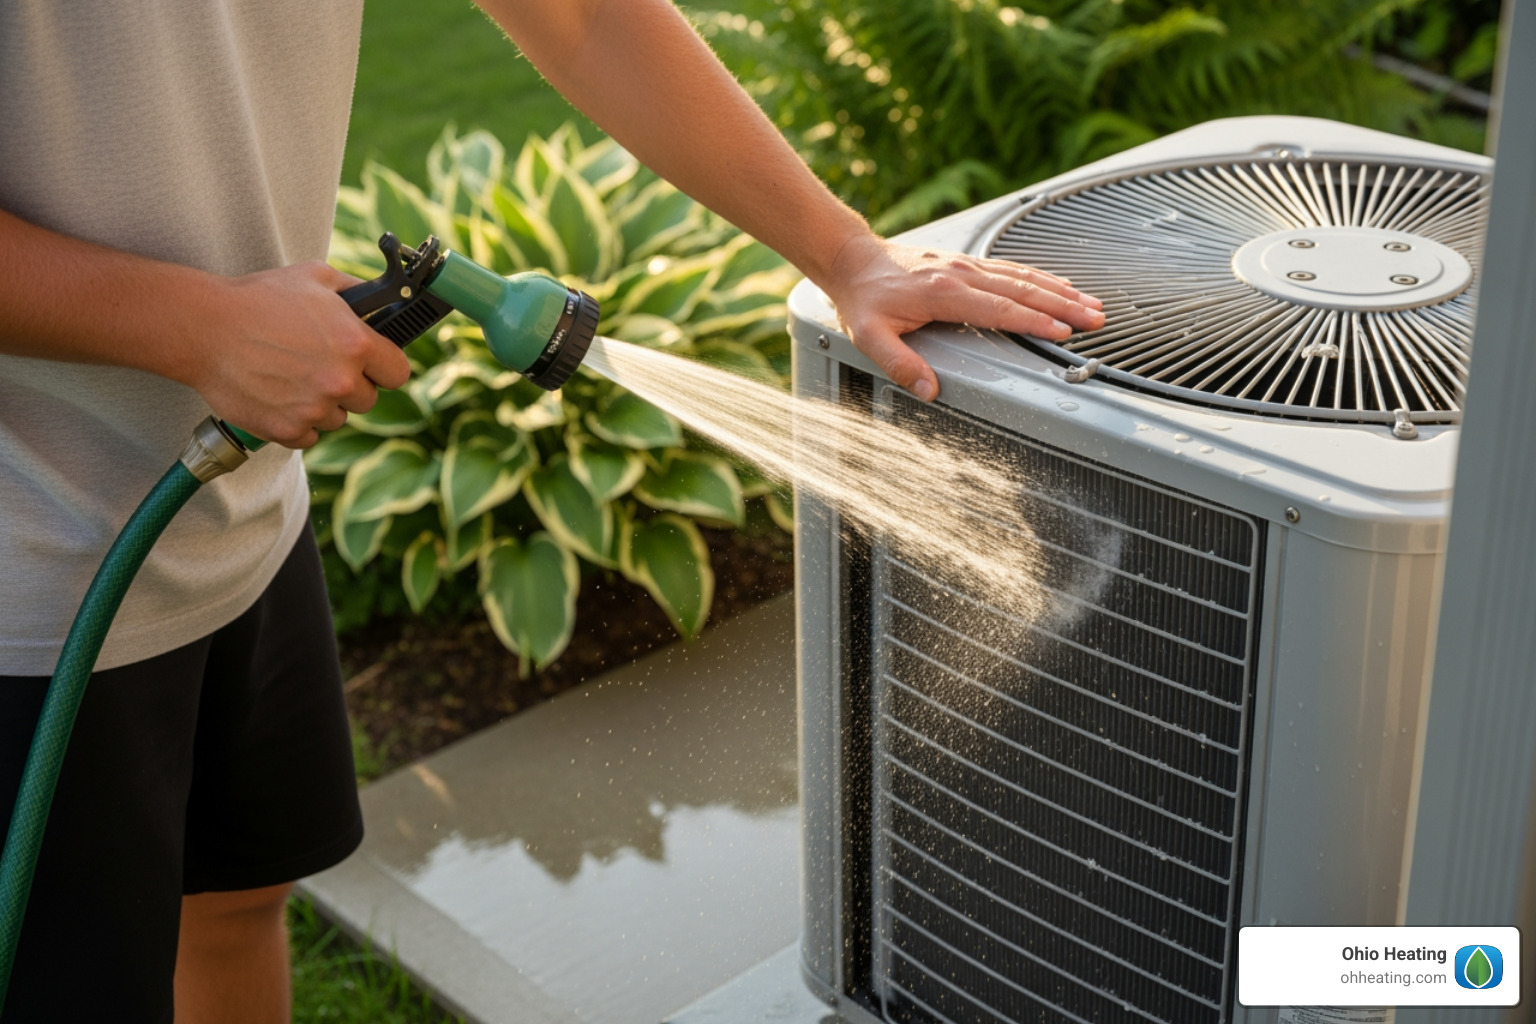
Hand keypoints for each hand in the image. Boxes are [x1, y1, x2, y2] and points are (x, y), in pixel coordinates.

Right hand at [183, 262, 412, 448]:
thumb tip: (383, 301)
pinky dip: (297, 422)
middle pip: (368, 398)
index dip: (385, 366)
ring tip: (292, 377)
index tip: (373, 364)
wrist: (203, 327)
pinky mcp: (287, 430)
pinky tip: (278, 396)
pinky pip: (309, 436)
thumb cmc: (258, 298)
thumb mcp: (315, 277)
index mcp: (356, 345)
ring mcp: (314, 409)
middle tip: (320, 365)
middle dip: (350, 385)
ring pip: (337, 419)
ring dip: (322, 404)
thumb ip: (357, 291)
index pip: (399, 372)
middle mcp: (341, 381)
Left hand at [818, 236, 1105, 400]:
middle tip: (1095, 318)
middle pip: (1023, 290)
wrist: (853, 259)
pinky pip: (1011, 268)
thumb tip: (928, 389)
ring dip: (1060, 290)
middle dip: (1063, 305)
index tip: (1063, 332)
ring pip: (1023, 276)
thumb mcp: (871, 336)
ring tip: (1090, 303)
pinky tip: (1059, 284)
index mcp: (944, 293)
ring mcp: (966, 265)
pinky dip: (1040, 277)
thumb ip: (900, 364)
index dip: (1035, 321)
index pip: (1001, 309)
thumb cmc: (863, 297)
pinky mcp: (966, 263)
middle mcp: (961, 274)